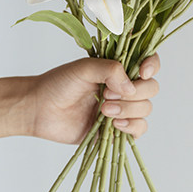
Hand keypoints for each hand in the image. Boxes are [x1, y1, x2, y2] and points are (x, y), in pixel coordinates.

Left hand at [26, 55, 160, 143]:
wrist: (39, 109)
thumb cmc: (58, 84)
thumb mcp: (84, 68)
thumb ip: (110, 70)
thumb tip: (131, 87)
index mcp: (119, 68)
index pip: (149, 62)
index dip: (152, 66)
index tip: (143, 73)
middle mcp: (124, 87)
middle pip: (151, 88)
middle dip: (135, 94)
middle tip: (107, 95)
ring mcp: (122, 108)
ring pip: (145, 109)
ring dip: (128, 110)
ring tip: (103, 111)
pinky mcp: (117, 129)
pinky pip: (139, 130)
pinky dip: (131, 127)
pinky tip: (114, 125)